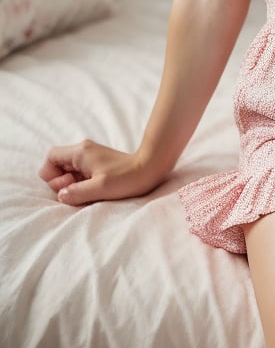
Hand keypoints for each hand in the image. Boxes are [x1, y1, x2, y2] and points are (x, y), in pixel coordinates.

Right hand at [39, 140, 165, 205]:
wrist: (150, 168)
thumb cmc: (127, 177)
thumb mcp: (100, 188)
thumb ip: (77, 192)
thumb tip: (61, 196)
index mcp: (80, 152)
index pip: (51, 157)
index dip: (51, 175)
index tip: (66, 186)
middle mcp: (83, 151)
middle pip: (57, 166)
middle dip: (62, 183)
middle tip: (79, 191)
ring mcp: (90, 157)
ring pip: (68, 172)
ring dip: (72, 185)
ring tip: (89, 192)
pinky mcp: (97, 165)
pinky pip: (79, 175)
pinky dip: (81, 185)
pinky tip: (94, 191)